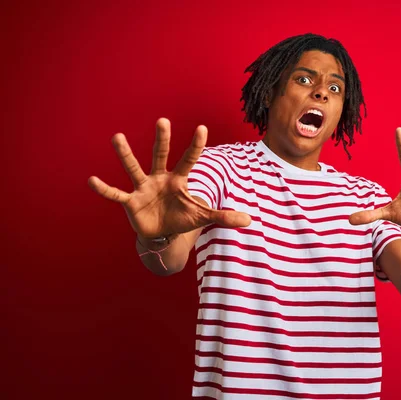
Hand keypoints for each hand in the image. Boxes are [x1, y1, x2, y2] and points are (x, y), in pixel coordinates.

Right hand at [88, 118, 250, 238]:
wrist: (161, 233)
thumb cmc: (181, 218)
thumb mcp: (203, 217)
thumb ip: (223, 216)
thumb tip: (250, 221)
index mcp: (179, 180)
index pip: (189, 160)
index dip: (195, 146)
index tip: (202, 128)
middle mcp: (160, 178)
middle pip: (161, 156)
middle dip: (162, 140)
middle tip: (163, 120)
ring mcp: (143, 188)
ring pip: (134, 168)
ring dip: (126, 154)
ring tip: (117, 137)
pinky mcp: (130, 202)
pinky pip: (116, 194)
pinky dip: (104, 189)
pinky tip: (91, 180)